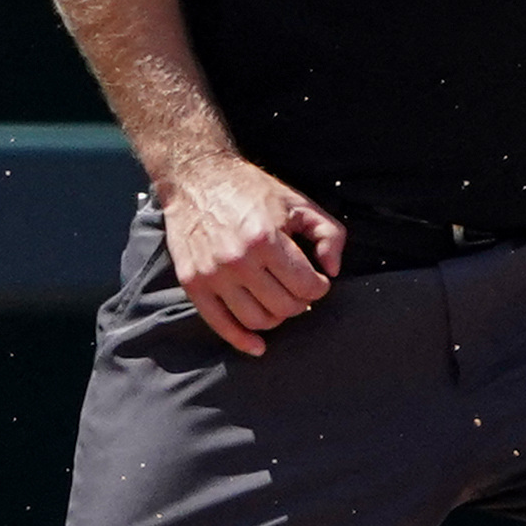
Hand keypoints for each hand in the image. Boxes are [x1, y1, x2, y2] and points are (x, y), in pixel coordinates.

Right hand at [157, 153, 346, 356]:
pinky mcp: (192, 283)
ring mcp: (212, 274)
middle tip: (300, 292)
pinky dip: (242, 340)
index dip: (319, 288)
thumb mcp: (300, 203)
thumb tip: (333, 270)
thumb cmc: (252, 191)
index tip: (317, 281)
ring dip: (276, 319)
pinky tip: (258, 345)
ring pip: (256, 320)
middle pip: (283, 307)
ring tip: (280, 303)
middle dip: (300, 304)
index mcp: (267, 239)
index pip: (306, 286)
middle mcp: (238, 260)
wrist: (197, 180)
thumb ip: (329, 235)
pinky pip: (219, 324)